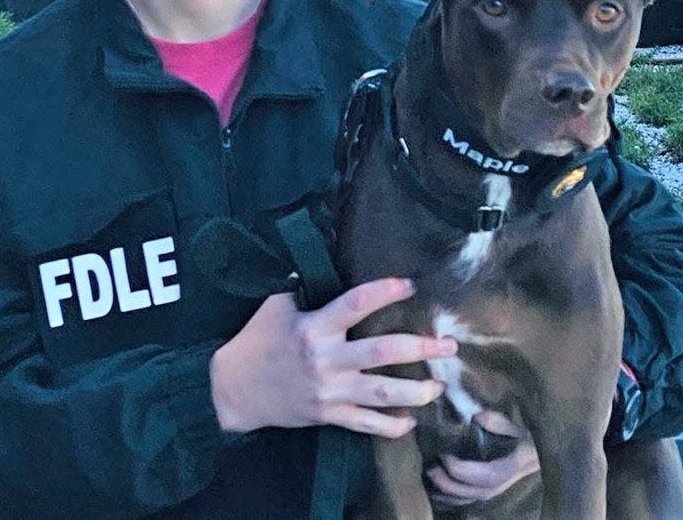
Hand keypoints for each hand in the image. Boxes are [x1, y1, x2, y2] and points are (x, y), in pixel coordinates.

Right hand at [210, 277, 457, 436]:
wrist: (233, 389)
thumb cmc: (257, 339)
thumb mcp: (276, 306)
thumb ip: (303, 287)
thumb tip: (324, 256)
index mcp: (313, 327)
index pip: (355, 304)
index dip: (384, 292)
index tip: (410, 284)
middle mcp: (325, 360)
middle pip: (380, 353)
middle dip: (419, 348)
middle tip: (449, 344)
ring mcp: (328, 392)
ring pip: (380, 394)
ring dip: (414, 391)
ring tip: (439, 386)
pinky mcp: (327, 416)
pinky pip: (364, 425)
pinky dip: (390, 426)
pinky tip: (412, 422)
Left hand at [426, 410, 539, 503]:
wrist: (551, 447)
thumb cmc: (536, 432)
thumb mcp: (523, 424)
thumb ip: (502, 422)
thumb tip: (478, 415)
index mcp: (514, 464)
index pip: (487, 475)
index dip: (464, 470)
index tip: (445, 455)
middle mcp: (508, 480)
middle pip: (478, 491)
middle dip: (453, 483)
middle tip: (431, 469)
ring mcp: (504, 486)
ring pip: (477, 497)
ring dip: (453, 491)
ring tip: (433, 477)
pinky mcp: (500, 485)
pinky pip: (477, 496)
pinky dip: (459, 495)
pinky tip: (445, 488)